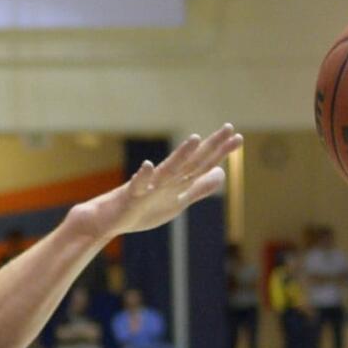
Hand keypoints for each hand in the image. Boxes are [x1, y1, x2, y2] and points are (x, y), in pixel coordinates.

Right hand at [72, 125, 243, 240]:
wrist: (110, 219)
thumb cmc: (143, 209)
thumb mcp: (178, 201)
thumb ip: (198, 188)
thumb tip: (222, 174)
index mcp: (177, 181)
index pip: (202, 164)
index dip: (220, 153)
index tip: (238, 138)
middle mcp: (165, 179)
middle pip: (191, 162)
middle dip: (210, 147)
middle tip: (229, 129)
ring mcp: (148, 186)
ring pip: (167, 170)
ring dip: (180, 156)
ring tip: (195, 140)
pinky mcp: (131, 196)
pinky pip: (136, 186)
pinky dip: (142, 177)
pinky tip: (147, 166)